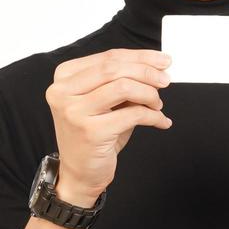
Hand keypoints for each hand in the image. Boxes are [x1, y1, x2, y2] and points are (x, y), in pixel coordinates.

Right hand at [46, 48, 173, 203]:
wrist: (80, 172)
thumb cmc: (95, 133)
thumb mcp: (106, 101)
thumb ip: (122, 80)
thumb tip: (156, 66)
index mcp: (64, 77)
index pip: (108, 57)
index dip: (140, 56)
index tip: (162, 60)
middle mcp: (63, 91)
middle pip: (114, 68)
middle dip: (147, 72)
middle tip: (165, 79)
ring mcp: (74, 112)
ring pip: (124, 87)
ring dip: (149, 94)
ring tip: (158, 104)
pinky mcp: (90, 132)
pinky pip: (132, 114)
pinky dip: (153, 116)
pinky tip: (160, 120)